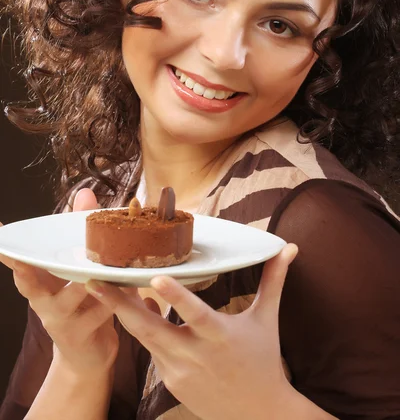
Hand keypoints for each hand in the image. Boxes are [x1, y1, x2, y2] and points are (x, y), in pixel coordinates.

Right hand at [0, 189, 118, 377]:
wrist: (90, 356)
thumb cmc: (83, 304)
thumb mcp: (76, 271)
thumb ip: (79, 234)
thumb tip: (84, 192)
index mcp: (41, 283)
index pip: (20, 263)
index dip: (8, 251)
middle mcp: (44, 302)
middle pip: (29, 285)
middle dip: (26, 271)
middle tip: (23, 260)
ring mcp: (61, 320)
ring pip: (70, 298)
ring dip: (82, 284)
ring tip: (91, 273)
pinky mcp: (82, 334)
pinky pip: (100, 313)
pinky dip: (114, 299)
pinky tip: (129, 288)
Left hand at [85, 243, 297, 419]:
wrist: (258, 414)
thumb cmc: (263, 360)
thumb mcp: (267, 319)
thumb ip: (273, 280)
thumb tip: (288, 248)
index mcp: (220, 336)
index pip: (195, 314)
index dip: (176, 298)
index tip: (155, 278)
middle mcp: (195, 355)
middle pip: (150, 329)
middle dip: (119, 305)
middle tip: (94, 280)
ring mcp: (179, 371)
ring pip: (144, 338)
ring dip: (123, 314)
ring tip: (100, 288)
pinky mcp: (170, 382)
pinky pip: (151, 351)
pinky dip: (142, 331)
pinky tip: (130, 310)